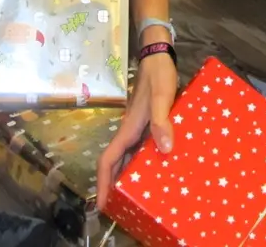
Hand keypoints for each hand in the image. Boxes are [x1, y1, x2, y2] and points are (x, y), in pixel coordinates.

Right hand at [95, 52, 178, 210]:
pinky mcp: (146, 123)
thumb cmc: (158, 76)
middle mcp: (130, 131)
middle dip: (113, 185)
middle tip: (119, 208)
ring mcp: (137, 127)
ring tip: (135, 195)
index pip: (108, 160)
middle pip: (115, 162)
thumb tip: (164, 148)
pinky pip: (139, 148)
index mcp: (129, 129)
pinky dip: (140, 162)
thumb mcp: (162, 97)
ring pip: (126, 156)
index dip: (103, 183)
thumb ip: (161, 121)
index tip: (101, 204)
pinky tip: (154, 168)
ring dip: (126, 175)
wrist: (158, 56)